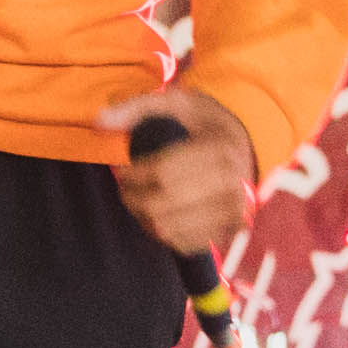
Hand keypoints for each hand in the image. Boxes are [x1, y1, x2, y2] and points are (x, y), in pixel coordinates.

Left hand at [105, 83, 255, 267]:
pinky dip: (163, 233)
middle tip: (124, 188)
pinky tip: (158, 215)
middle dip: (132, 198)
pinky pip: (183, 244)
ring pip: (168, 228)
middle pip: (162, 204)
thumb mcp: (179, 103)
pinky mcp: (229, 233)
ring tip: (137, 201)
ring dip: (142, 217)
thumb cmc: (207, 124)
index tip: (122, 170)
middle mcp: (232, 185)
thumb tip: (100, 120)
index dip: (134, 175)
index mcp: (220, 151)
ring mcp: (233, 214)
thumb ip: (138, 107)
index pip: (164, 172)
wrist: (248, 149)